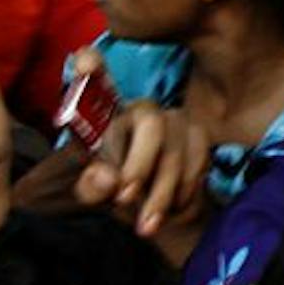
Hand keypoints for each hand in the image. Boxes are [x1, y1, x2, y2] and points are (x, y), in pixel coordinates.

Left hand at [68, 51, 211, 243]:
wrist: (161, 210)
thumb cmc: (119, 193)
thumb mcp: (95, 194)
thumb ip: (91, 187)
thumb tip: (108, 177)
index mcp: (105, 115)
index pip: (96, 81)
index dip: (92, 66)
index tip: (84, 60)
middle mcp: (139, 110)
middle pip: (149, 122)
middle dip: (139, 163)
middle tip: (126, 197)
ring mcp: (173, 119)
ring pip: (174, 152)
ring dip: (161, 193)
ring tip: (146, 224)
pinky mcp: (198, 135)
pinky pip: (197, 161)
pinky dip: (183, 190)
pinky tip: (172, 205)